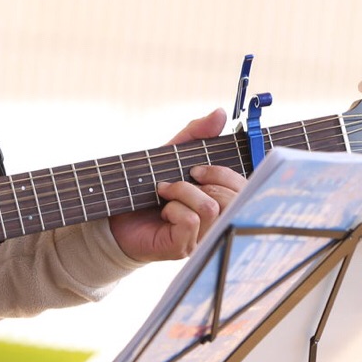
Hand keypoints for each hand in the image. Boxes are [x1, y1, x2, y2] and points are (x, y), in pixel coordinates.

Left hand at [108, 108, 246, 262]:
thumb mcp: (171, 156)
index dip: (223, 173)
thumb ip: (195, 135)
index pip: (246, 188)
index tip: (195, 169)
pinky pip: (191, 221)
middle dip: (205, 181)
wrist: (115, 218)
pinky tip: (162, 211)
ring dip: (183, 192)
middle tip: (176, 181)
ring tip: (164, 193)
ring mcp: (204, 239)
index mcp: (222, 202)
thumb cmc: (147, 188)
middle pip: (235, 199)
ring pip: (211, 208)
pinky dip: (173, 208)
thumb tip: (219, 113)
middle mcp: (219, 223)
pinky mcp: (184, 248)